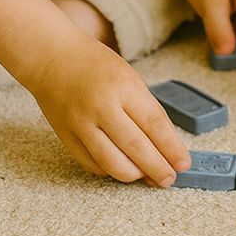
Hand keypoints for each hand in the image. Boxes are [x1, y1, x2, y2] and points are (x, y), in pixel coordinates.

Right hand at [26, 29, 191, 185]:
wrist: (52, 56)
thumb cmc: (96, 64)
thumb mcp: (129, 77)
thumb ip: (145, 109)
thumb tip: (165, 145)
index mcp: (123, 86)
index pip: (154, 124)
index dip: (171, 148)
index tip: (184, 163)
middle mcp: (101, 107)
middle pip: (136, 147)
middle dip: (157, 167)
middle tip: (169, 179)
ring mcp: (81, 124)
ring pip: (113, 163)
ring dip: (134, 175)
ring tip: (147, 176)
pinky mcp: (66, 137)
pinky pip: (92, 164)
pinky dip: (110, 170)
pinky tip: (122, 167)